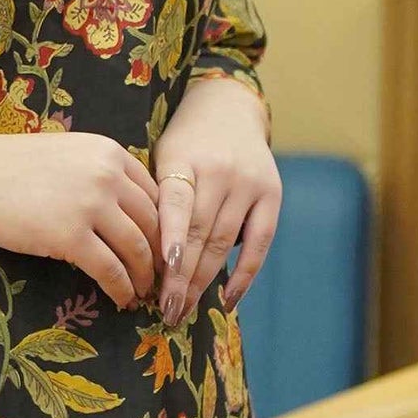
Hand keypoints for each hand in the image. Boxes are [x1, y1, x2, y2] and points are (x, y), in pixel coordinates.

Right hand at [0, 133, 160, 310]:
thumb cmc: (11, 167)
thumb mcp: (68, 154)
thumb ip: (99, 172)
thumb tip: (124, 207)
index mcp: (109, 151)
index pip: (154, 193)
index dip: (162, 225)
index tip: (161, 247)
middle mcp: (107, 175)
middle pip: (152, 222)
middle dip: (160, 254)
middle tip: (159, 277)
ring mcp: (91, 205)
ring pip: (136, 248)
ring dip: (144, 276)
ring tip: (142, 293)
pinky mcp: (70, 236)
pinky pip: (110, 269)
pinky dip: (121, 288)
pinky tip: (121, 299)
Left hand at [154, 75, 280, 322]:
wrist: (228, 107)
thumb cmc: (183, 143)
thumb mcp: (162, 158)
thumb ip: (158, 201)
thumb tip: (145, 261)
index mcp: (183, 159)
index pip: (176, 208)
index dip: (170, 244)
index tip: (161, 279)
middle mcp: (220, 171)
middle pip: (199, 233)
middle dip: (181, 277)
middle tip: (167, 310)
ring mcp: (249, 183)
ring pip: (224, 242)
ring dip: (204, 281)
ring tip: (184, 308)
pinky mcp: (272, 194)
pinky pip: (260, 242)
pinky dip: (245, 274)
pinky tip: (228, 299)